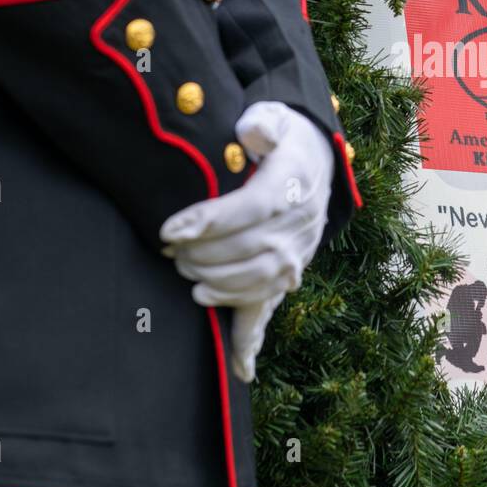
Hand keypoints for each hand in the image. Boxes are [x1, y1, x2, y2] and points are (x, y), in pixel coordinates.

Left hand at [159, 101, 333, 378]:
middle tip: (168, 253)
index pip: (249, 208)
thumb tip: (251, 135)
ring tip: (189, 280)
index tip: (169, 230)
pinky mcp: (291, 272)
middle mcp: (300, 223)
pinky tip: (240, 367)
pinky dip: (254, 337)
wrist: (319, 161)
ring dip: (222, 286)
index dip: (208, 221)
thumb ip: (262, 124)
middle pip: (251, 248)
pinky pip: (272, 306)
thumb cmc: (284, 138)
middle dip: (204, 255)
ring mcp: (298, 252)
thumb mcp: (275, 118)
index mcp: (292, 184)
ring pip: (262, 279)